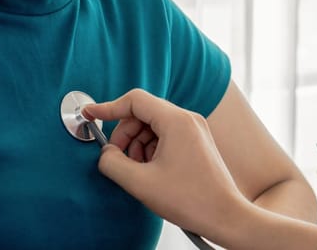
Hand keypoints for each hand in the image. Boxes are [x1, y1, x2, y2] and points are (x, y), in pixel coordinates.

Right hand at [83, 89, 253, 240]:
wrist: (225, 216)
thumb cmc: (191, 200)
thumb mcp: (140, 183)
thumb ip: (112, 162)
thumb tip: (106, 153)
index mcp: (176, 121)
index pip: (135, 100)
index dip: (108, 107)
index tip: (91, 115)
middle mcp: (188, 119)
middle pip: (142, 113)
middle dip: (124, 135)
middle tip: (117, 159)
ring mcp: (195, 130)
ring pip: (152, 126)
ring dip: (137, 145)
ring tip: (139, 171)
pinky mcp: (197, 142)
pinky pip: (165, 136)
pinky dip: (151, 150)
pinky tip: (151, 172)